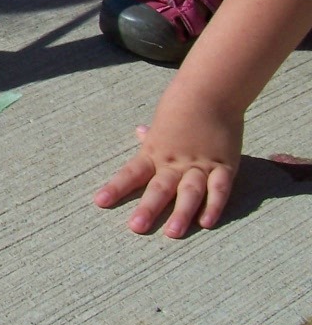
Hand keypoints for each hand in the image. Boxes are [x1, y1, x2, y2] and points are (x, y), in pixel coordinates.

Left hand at [93, 91, 242, 237]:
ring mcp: (200, 164)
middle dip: (148, 208)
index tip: (100, 202)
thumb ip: (152, 137)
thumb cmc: (183, 108)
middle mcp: (175, 162)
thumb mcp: (162, 124)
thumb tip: (139, 132)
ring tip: (173, 233)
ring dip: (182, 213)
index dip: (116, 188)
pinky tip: (207, 222)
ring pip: (190, 192)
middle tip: (136, 227)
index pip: (131, 173)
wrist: (211, 92)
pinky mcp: (224, 165)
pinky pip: (219, 188)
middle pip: (160, 187)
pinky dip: (214, 205)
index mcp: (154, 152)